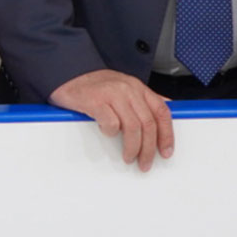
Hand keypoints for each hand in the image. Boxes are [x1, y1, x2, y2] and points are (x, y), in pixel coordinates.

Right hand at [48, 69, 173, 173]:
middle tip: (145, 162)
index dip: (167, 134)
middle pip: (148, 123)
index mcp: (138, 87)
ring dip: (133, 148)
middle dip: (149, 148)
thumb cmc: (96, 85)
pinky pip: (111, 124)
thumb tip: (164, 112)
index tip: (166, 151)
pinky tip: (107, 134)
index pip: (161, 111)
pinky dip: (111, 133)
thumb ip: (143, 100)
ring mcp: (112, 94)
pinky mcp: (96, 101)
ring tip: (129, 157)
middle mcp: (128, 89)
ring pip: (133, 127)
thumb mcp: (125, 87)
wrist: (69, 73)